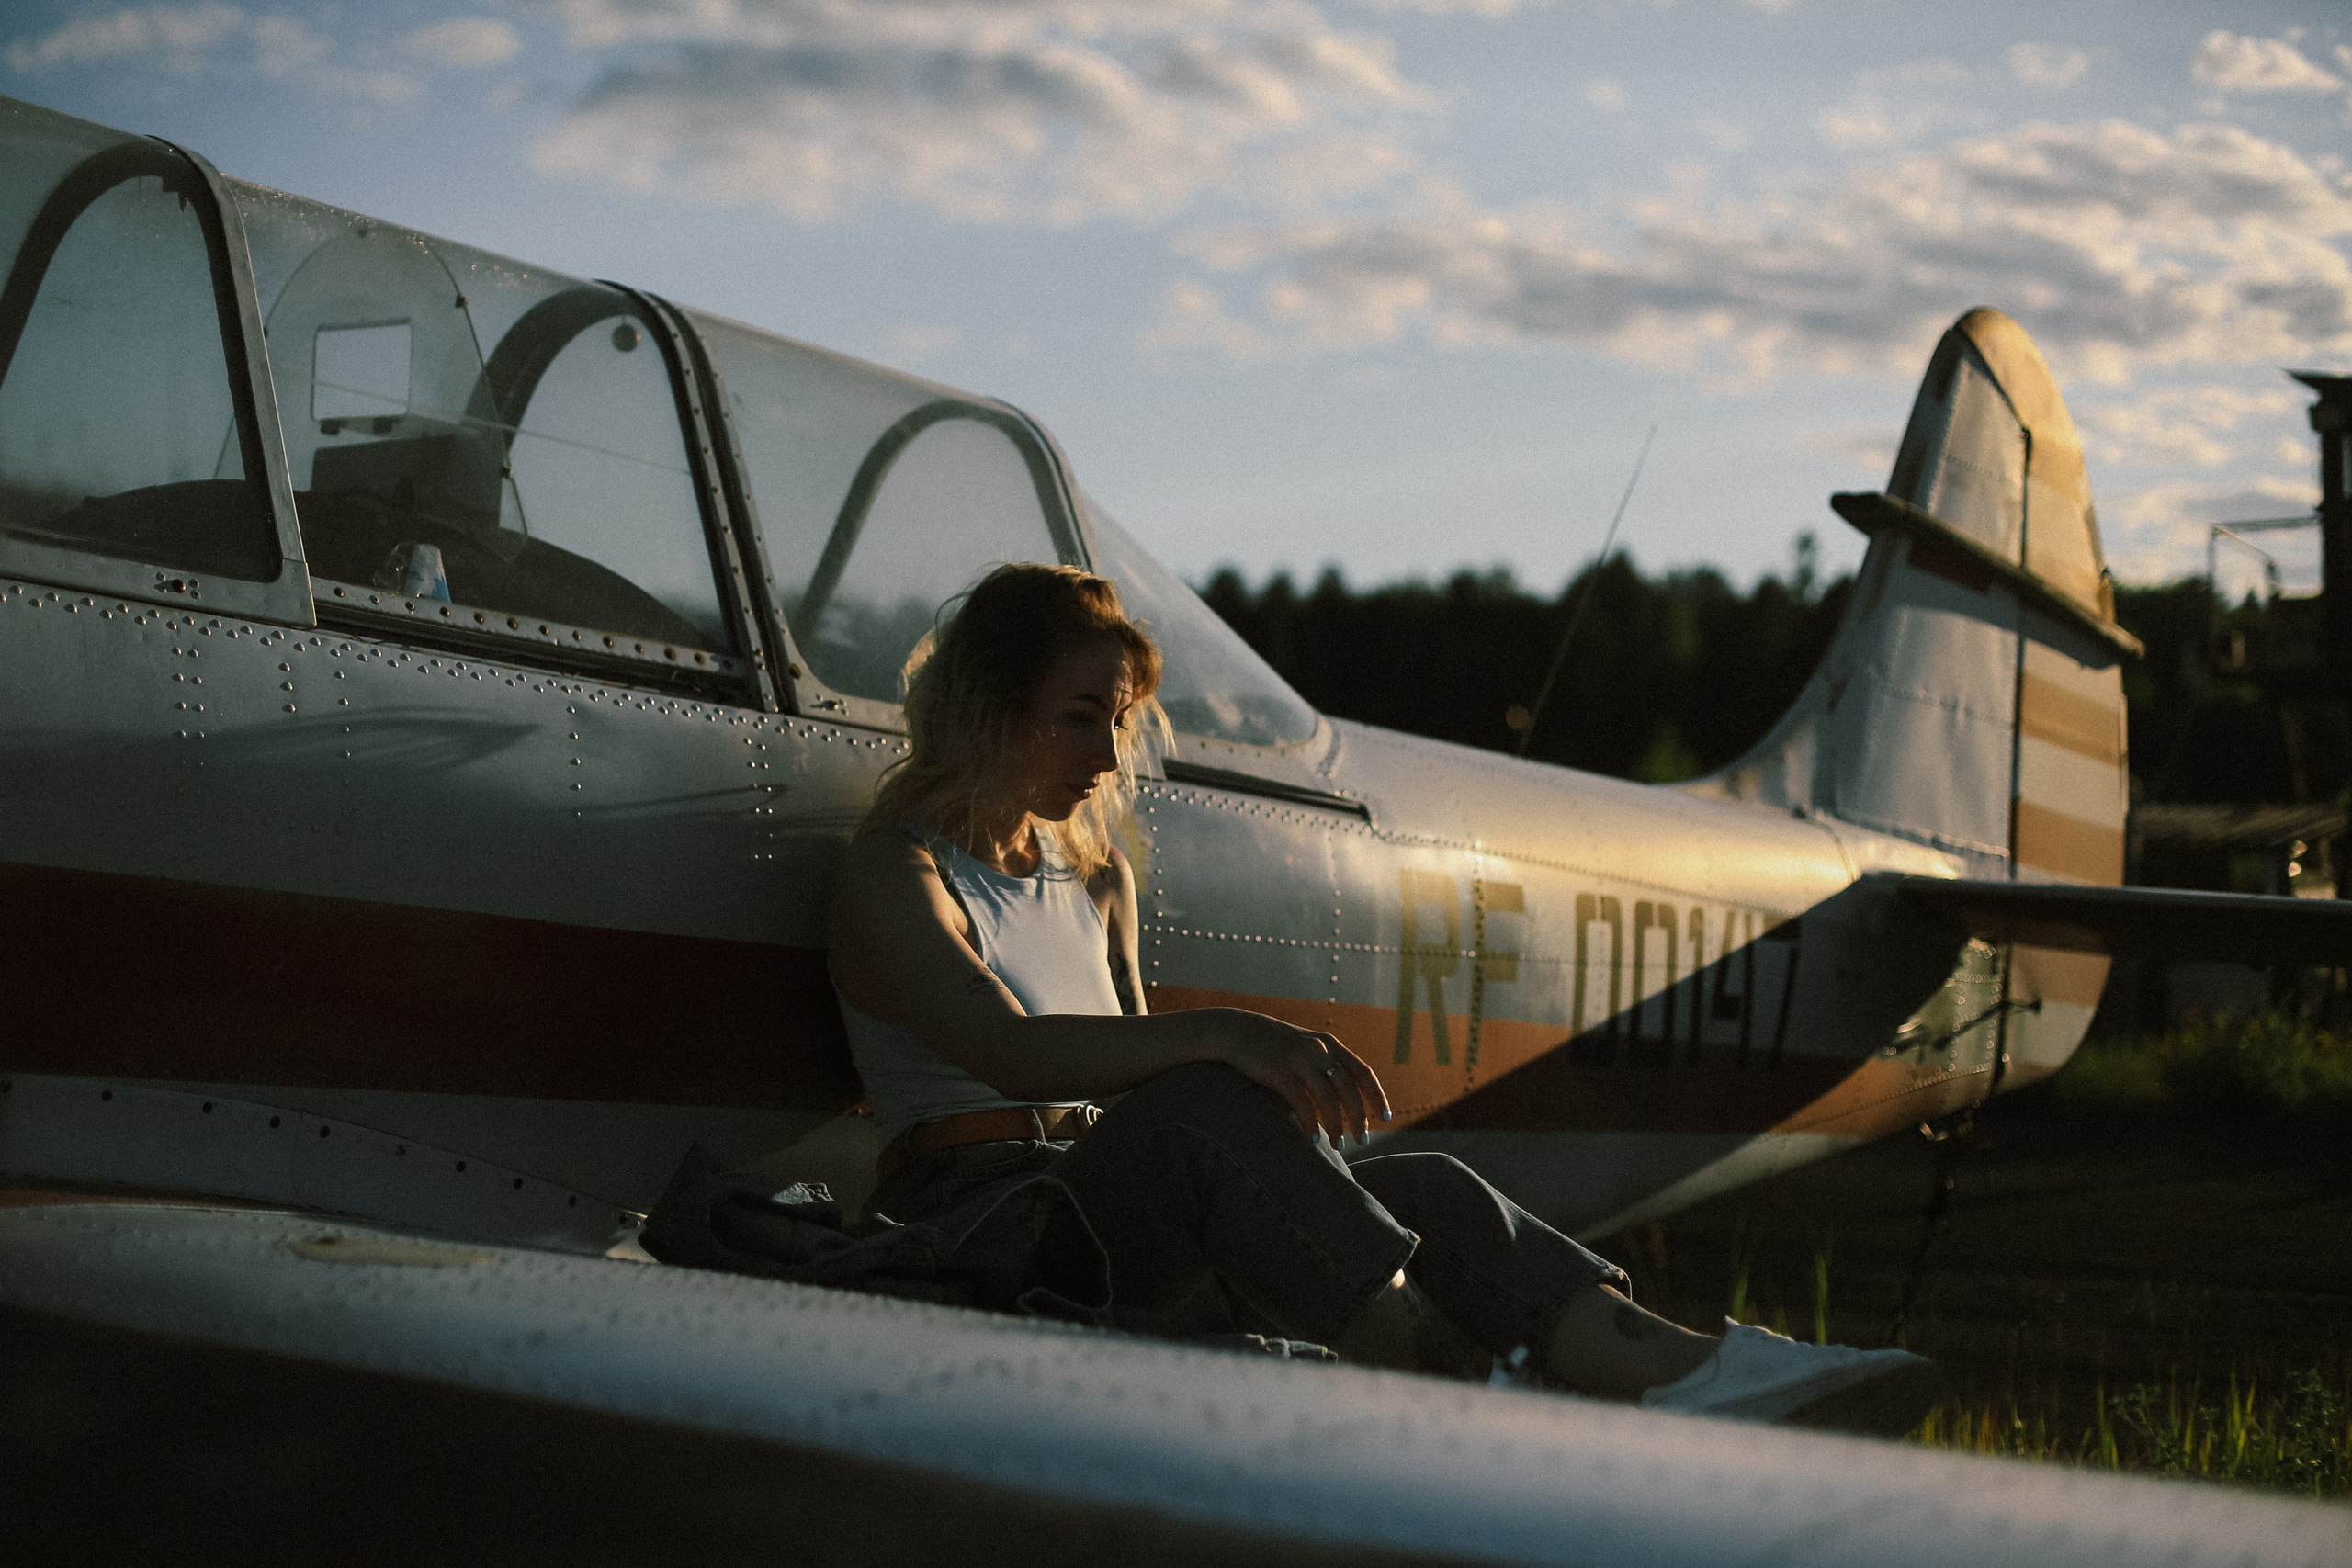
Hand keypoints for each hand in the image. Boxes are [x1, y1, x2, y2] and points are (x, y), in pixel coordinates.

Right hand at [1205, 1009, 1391, 1145]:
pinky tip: (1314, 1139)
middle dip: (1359, 1117)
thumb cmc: (1276, 1045)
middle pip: (1348, 1089)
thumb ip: (1328, 1063)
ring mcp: (1299, 1060)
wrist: (1238, 1031)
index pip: (1363, 1072)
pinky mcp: (1279, 1072)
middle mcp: (1319, 1050)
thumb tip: (1349, 1095)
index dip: (1377, 1096)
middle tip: (1363, 1140)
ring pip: (1327, 1099)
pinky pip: (1301, 1103)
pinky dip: (1311, 1124)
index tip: (1386, 1118)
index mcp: (1331, 1045)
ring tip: (1338, 1145)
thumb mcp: (1308, 1046)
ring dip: (1336, 1126)